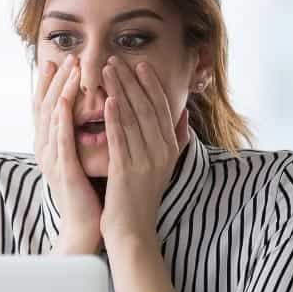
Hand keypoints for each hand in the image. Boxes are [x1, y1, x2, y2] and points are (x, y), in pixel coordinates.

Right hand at [33, 54, 102, 251]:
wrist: (85, 227)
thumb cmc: (90, 193)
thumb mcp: (85, 158)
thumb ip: (86, 135)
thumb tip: (98, 112)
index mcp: (52, 145)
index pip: (50, 106)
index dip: (54, 82)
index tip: (61, 59)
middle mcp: (46, 149)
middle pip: (46, 106)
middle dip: (56, 79)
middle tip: (65, 56)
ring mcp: (52, 158)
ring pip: (53, 116)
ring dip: (60, 89)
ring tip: (68, 68)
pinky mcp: (63, 170)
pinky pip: (61, 139)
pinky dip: (62, 118)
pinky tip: (67, 100)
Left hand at [100, 57, 189, 251]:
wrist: (133, 232)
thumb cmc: (142, 198)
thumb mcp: (165, 166)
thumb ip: (177, 139)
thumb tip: (185, 114)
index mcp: (170, 148)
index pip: (161, 108)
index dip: (150, 84)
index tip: (139, 64)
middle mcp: (161, 152)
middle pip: (147, 108)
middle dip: (132, 81)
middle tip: (117, 59)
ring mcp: (145, 162)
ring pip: (132, 118)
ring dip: (119, 91)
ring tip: (107, 71)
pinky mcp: (127, 172)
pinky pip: (121, 139)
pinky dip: (115, 119)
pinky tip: (108, 101)